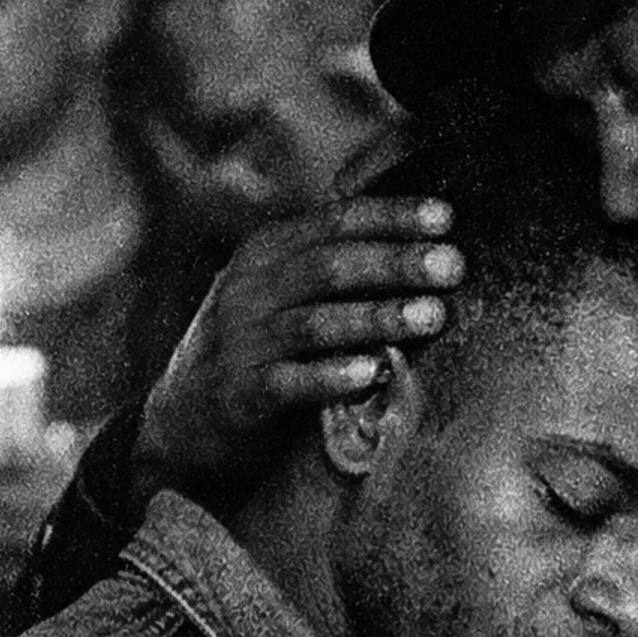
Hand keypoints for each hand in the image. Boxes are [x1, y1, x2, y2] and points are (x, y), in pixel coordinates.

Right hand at [134, 189, 464, 497]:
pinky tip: (371, 372)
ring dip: (376, 317)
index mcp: (268, 253)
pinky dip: (330, 376)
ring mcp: (239, 342)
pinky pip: (286, 383)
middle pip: (332, 267)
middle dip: (396, 263)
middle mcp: (250, 289)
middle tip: (451, 266)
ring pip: (315, 323)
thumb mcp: (287, 293)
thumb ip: (338, 266)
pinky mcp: (236, 394)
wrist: (186, 419)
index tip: (445, 216)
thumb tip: (426, 239)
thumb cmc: (263, 349)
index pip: (335, 222)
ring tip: (430, 315)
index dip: (391, 216)